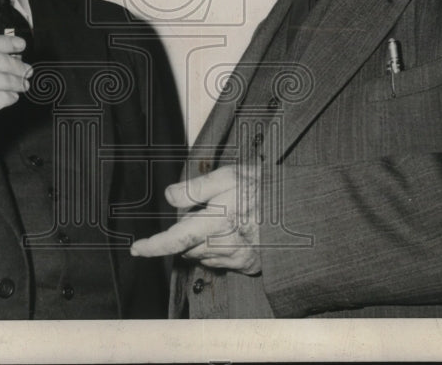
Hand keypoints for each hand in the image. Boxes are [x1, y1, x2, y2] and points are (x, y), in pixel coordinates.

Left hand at [130, 164, 261, 274]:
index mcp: (216, 222)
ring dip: (202, 242)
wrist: (304, 209)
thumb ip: (196, 188)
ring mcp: (238, 259)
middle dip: (187, 233)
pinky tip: (234, 232)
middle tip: (205, 210)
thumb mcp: (229, 176)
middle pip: (189, 248)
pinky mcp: (250, 266)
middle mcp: (225, 246)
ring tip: (223, 218)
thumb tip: (169, 196)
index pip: (175, 239)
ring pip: (204, 255)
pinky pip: (223, 262)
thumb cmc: (266, 188)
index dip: (153, 246)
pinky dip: (219, 250)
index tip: (137, 249)